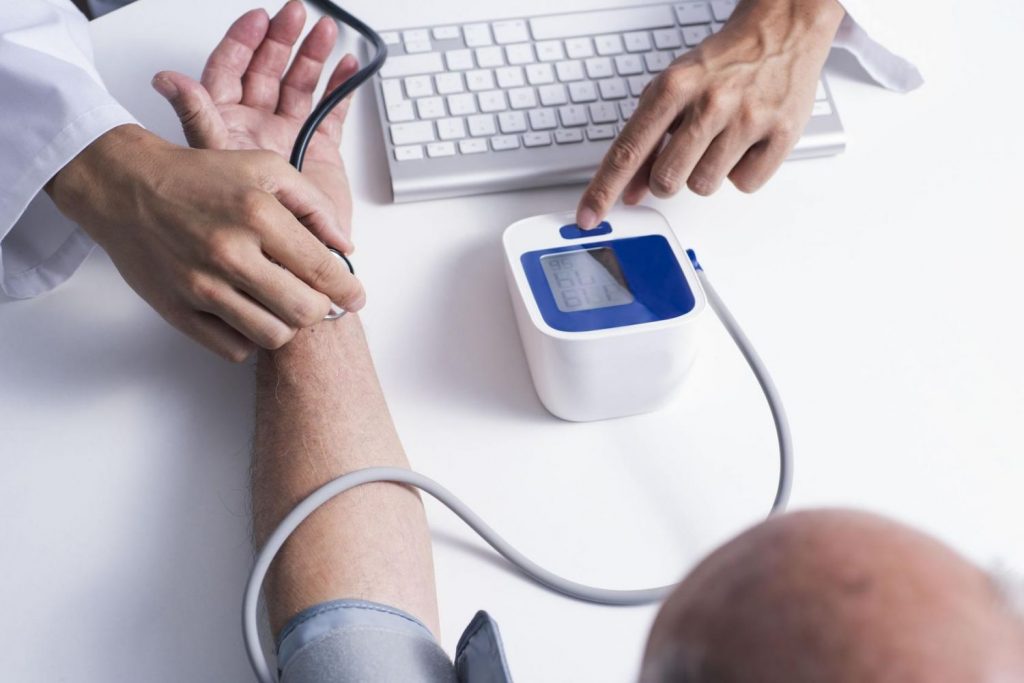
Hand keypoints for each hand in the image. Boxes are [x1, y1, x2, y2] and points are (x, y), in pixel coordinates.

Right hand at [48, 124, 363, 361]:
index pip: (322, 270)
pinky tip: (247, 313)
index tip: (355, 298)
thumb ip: (314, 205)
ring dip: (286, 325)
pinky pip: (233, 349)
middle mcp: (230, 253)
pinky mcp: (179, 311)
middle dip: (319, 309)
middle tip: (315, 299)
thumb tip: (344, 247)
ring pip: (273, 336)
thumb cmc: (198, 177)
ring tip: (279, 304)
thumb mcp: (265, 168)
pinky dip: (248, 339)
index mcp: (258, 215)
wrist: (127, 187)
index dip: (348, 290)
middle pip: (304, 311)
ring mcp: (202, 286)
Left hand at [151, 1, 356, 239]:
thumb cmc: (243, 225)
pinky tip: (348, 65)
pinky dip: (340, 88)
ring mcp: (288, 137)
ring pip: (300, 85)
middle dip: (283, 39)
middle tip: (296, 16)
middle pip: (268, 70)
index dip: (243, 41)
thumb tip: (165, 80)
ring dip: (313, 57)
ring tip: (325, 33)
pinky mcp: (319, 151)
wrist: (285, 262)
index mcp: (227, 124)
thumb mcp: (213, 163)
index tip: (258, 19)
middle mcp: (257, 127)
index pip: (230, 70)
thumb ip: (198, 119)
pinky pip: (331, 111)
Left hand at [576, 0, 844, 227]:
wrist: (780, 32)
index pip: (627, 151)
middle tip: (684, 151)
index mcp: (674, 87)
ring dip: (706, 172)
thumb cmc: (721, 64)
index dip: (604, 190)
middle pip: (667, 180)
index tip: (589, 216)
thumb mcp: (672, 90)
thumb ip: (647, 140)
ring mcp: (748, 118)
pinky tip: (745, 143)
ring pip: (704, 186)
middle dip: (668, 178)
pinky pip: (745, 184)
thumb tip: (628, 190)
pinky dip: (742, 171)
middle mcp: (710, 102)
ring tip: (719, 139)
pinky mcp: (782, 134)